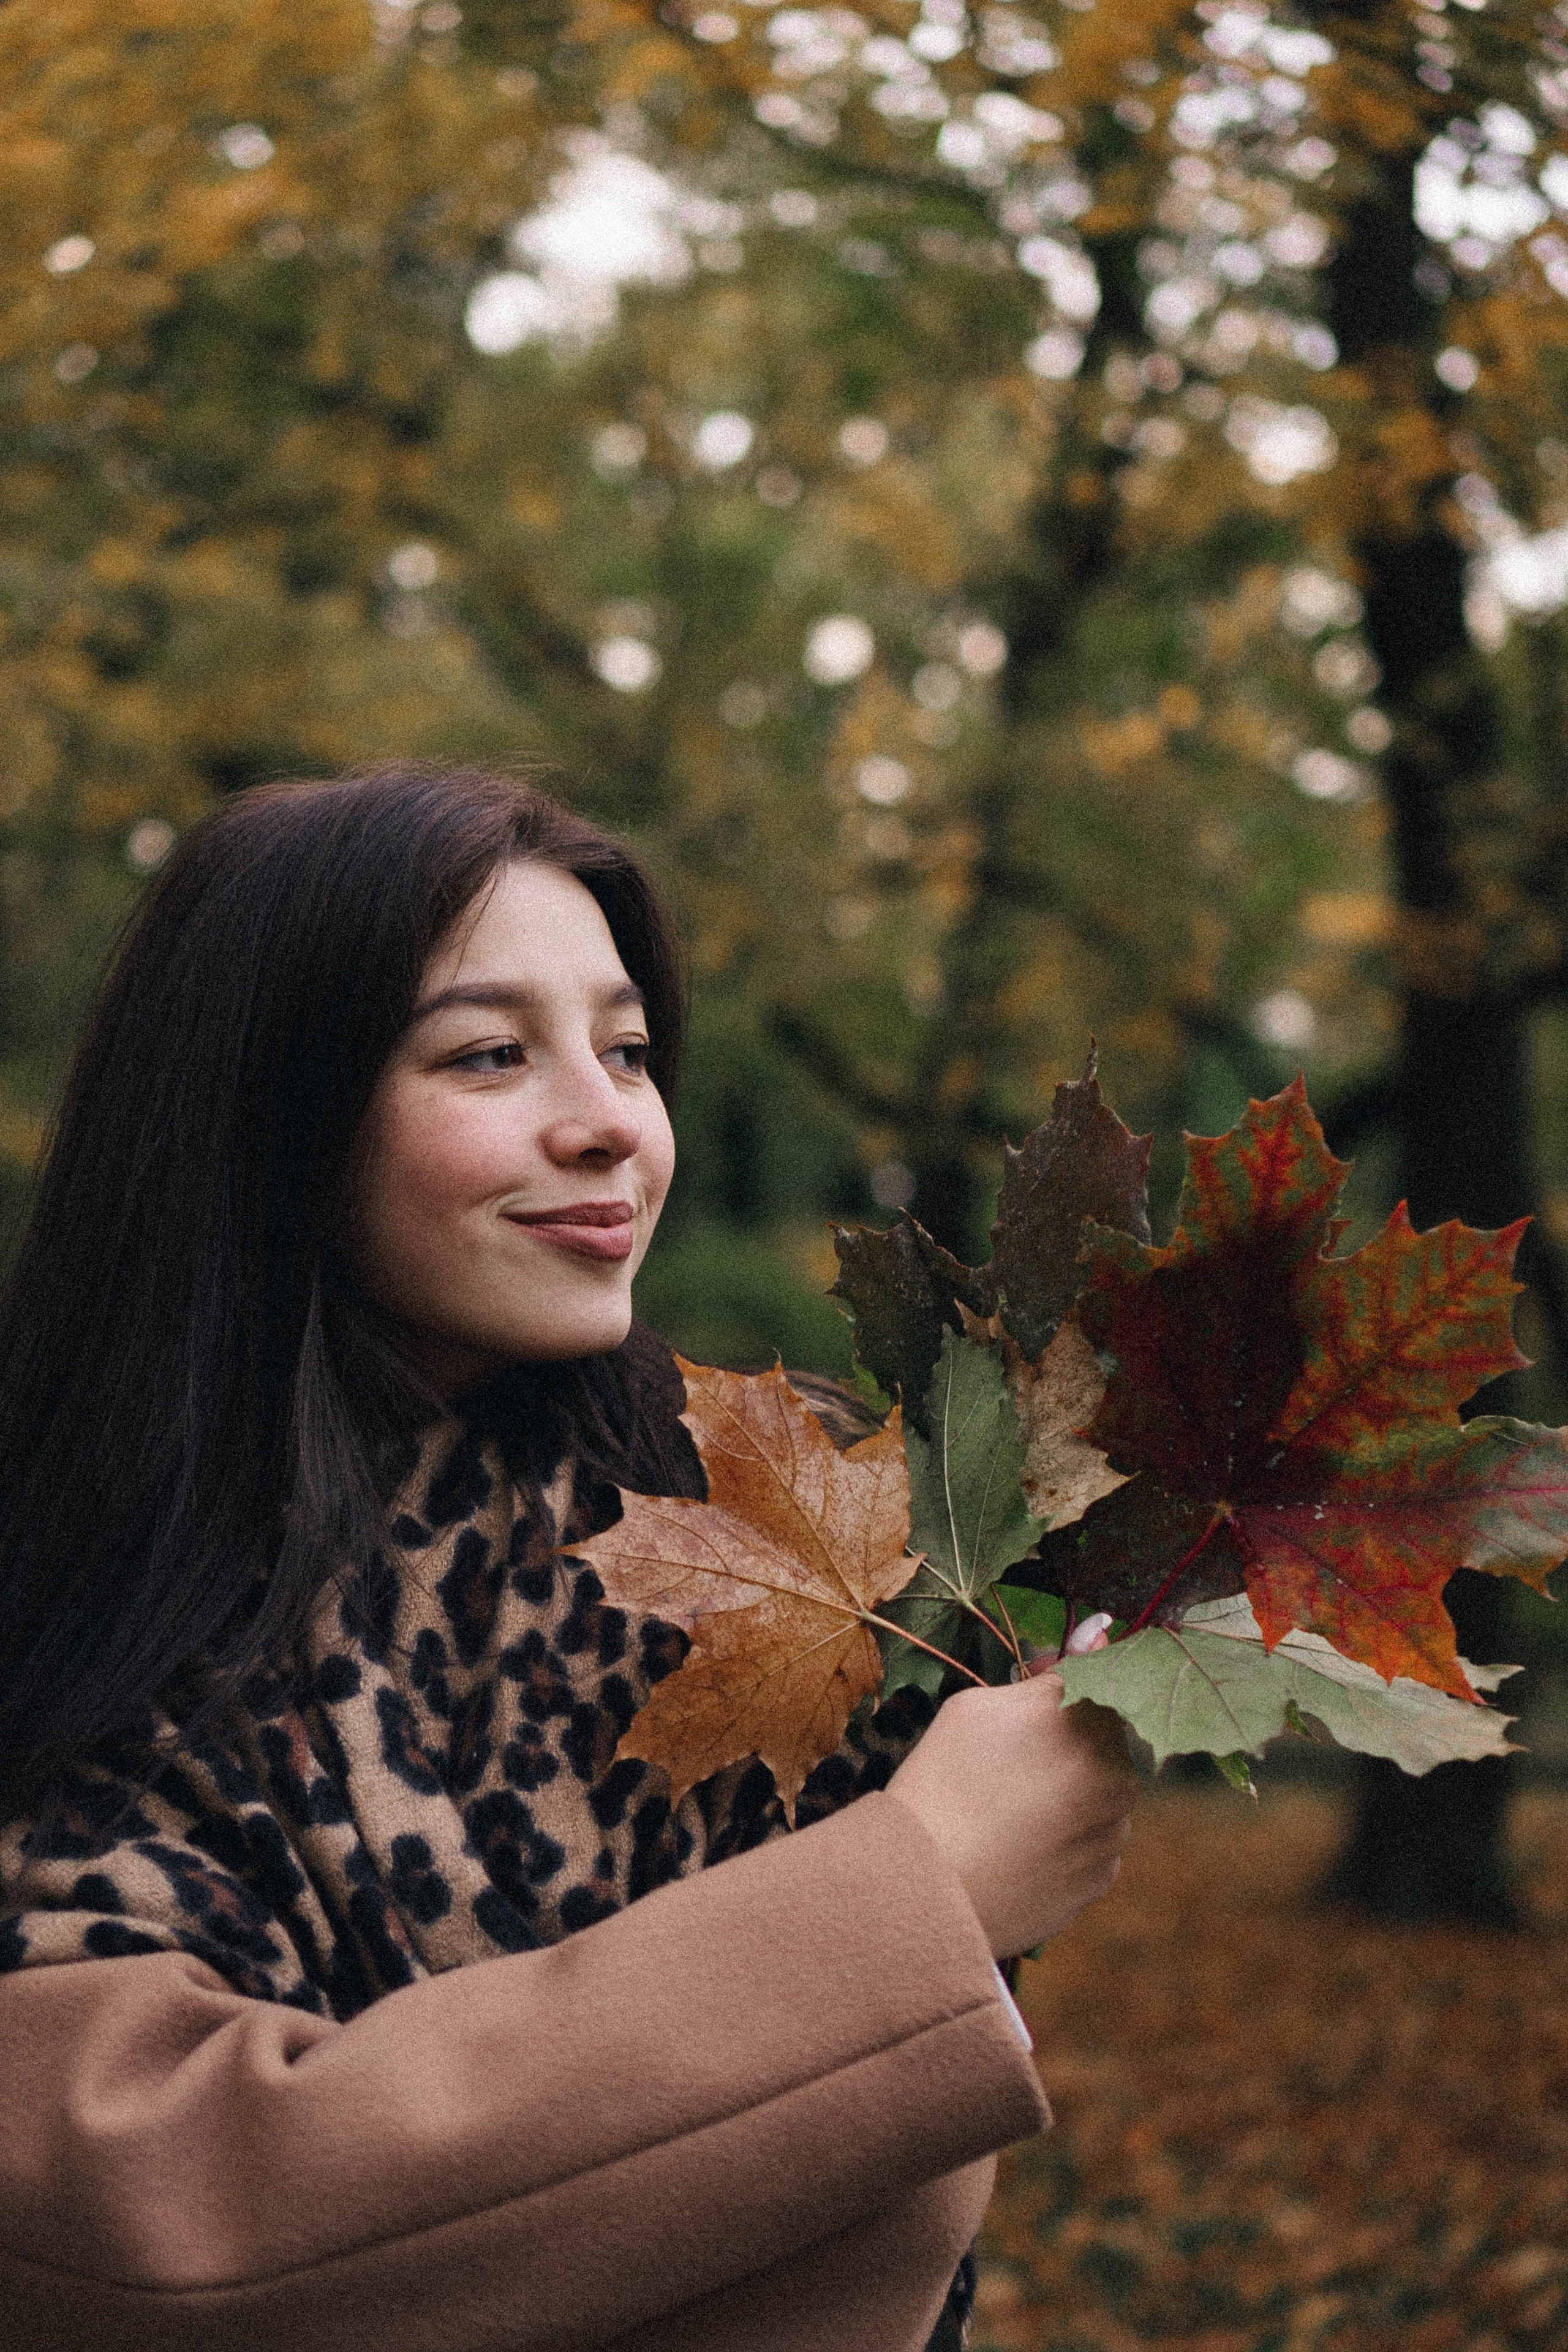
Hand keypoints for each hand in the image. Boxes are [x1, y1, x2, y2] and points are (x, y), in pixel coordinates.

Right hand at [886, 1623, 1136, 1958]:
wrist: (926, 1887)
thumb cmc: (942, 1784)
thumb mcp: (978, 1708)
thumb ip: (1047, 1675)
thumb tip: (1100, 1631)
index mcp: (1088, 1722)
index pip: (1099, 1679)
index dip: (1063, 1684)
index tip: (1034, 1689)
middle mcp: (1116, 1774)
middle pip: (1102, 1740)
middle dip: (1065, 1740)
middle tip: (1005, 1759)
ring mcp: (1113, 1831)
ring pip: (1100, 1792)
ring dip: (1069, 1790)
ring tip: (1005, 1809)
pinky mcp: (1102, 1878)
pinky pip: (1092, 1841)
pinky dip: (1065, 1837)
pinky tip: (1018, 1843)